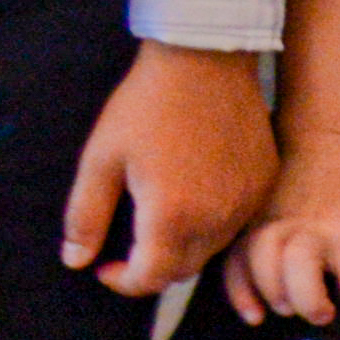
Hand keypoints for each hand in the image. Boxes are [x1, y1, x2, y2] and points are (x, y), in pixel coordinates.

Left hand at [64, 40, 277, 298]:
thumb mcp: (101, 159)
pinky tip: (195, 190)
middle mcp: (216, 219)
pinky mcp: (264, 182)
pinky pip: (237, 220)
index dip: (122, 281)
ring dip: (183, 246)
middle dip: (152, 266)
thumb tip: (76, 261)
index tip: (105, 265)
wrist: (206, 58)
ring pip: (212, 248)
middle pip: (182, 270)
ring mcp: (246, 201)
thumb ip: (86, 216)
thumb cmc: (147, 105)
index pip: (149, 280)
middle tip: (129, 242)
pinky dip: (214, 221)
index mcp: (171, 217)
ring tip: (163, 212)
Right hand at [227, 129, 339, 339]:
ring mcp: (274, 226)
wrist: (320, 135)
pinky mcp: (248, 224)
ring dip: (276, 298)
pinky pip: (236, 265)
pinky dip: (241, 293)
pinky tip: (252, 313)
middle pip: (300, 279)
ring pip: (264, 270)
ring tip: (287, 307)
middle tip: (319, 311)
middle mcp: (310, 231)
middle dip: (309, 304)